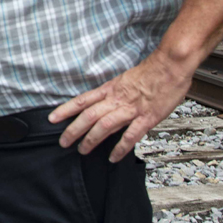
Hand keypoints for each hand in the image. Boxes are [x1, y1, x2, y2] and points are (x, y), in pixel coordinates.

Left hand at [48, 48, 193, 161]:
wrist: (170, 66)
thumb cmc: (150, 72)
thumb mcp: (124, 80)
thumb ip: (114, 93)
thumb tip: (103, 105)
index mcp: (110, 89)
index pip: (83, 100)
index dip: (66, 110)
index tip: (52, 119)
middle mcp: (117, 99)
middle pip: (89, 115)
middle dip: (73, 129)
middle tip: (63, 142)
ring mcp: (131, 109)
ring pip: (105, 125)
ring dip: (91, 139)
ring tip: (82, 150)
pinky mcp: (147, 118)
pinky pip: (131, 135)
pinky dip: (121, 147)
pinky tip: (113, 157)